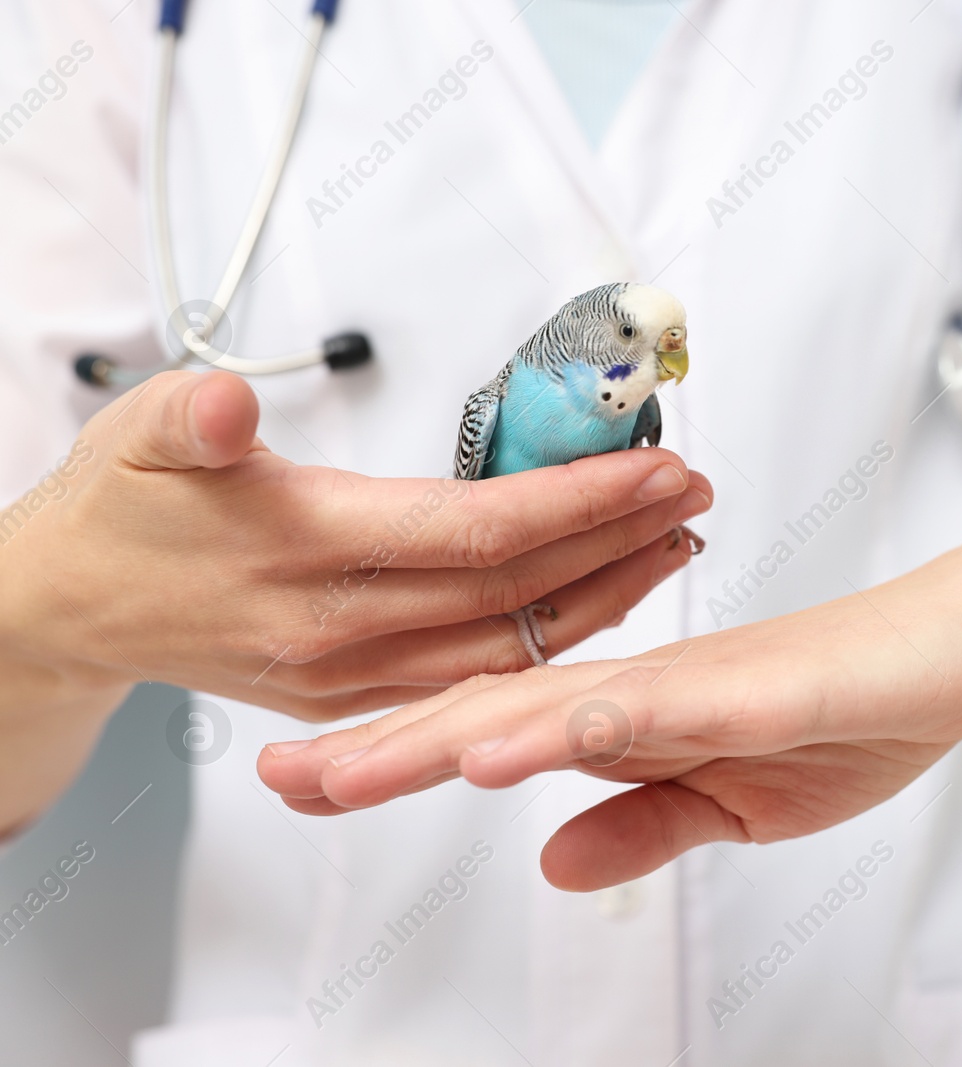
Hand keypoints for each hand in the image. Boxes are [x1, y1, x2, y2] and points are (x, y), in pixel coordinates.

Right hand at [0, 370, 711, 721]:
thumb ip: (191, 420)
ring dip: (606, 596)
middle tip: (694, 493)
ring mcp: (354, 677)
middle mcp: (341, 630)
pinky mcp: (357, 697)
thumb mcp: (134, 433)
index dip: (579, 501)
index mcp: (305, 550)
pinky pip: (479, 674)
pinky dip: (552, 639)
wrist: (73, 609)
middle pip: (518, 591)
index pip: (478, 531)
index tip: (656, 465)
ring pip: (512, 645)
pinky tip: (600, 601)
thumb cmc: (119, 509)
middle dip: (620, 541)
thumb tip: (227, 407)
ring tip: (675, 543)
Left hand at [258, 518, 961, 889]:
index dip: (399, 760)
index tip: (304, 783)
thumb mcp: (737, 802)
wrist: (956, 645)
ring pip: (561, 707)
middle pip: (501, 716)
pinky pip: (664, 708)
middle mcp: (649, 686)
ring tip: (366, 766)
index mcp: (637, 714)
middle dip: (388, 750)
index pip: (498, 738)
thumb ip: (641, 822)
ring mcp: (701, 682)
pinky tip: (527, 746)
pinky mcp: (763, 688)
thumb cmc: (852, 706)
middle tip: (278, 777)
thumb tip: (548, 865)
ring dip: (459, 736)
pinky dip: (590, 726)